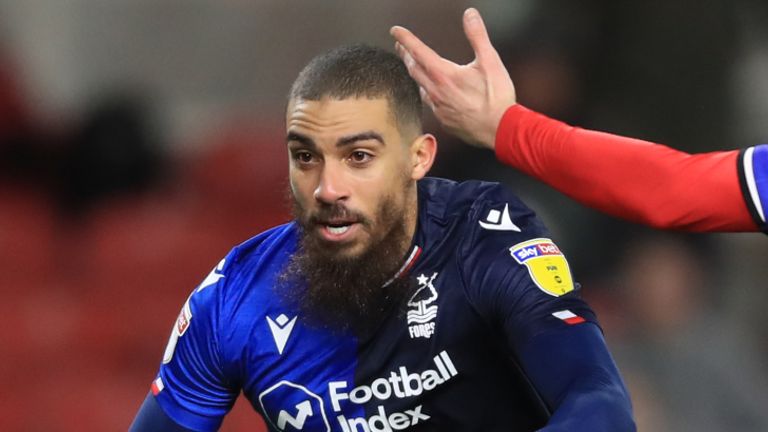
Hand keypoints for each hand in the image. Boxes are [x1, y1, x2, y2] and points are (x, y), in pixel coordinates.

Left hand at [390, 8, 515, 149]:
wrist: (501, 130)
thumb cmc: (497, 98)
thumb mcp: (490, 61)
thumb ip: (478, 36)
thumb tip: (470, 15)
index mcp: (444, 75)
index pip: (418, 52)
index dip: (405, 39)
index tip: (396, 31)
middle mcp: (436, 92)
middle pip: (414, 70)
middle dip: (406, 55)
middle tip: (400, 46)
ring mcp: (438, 109)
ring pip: (421, 88)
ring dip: (416, 75)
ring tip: (415, 67)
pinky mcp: (444, 121)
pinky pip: (431, 104)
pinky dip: (428, 94)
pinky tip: (433, 93)